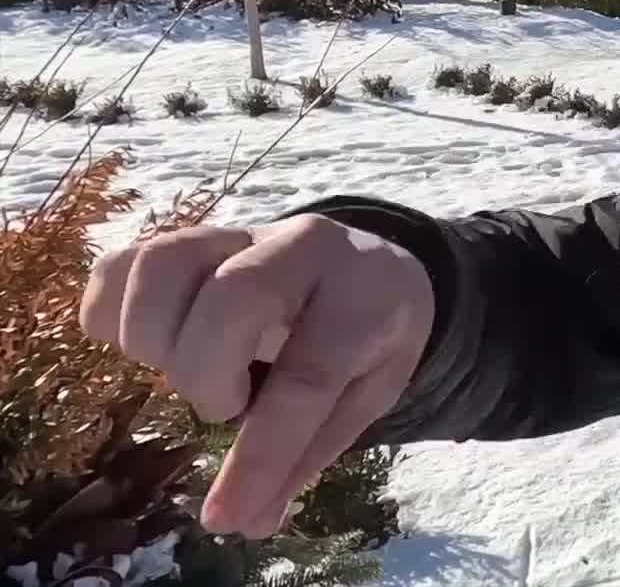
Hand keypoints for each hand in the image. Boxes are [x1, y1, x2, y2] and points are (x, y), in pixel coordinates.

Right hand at [81, 214, 434, 538]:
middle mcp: (303, 246)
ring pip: (164, 264)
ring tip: (186, 373)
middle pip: (232, 297)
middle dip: (207, 374)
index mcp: (366, 294)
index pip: (309, 374)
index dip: (261, 453)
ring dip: (152, 340)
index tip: (226, 516)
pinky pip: (123, 263)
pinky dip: (111, 315)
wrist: (373, 264)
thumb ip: (310, 452)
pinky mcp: (191, 237)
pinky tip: (143, 349)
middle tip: (225, 407)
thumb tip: (248, 521)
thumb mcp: (368, 394)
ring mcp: (241, 233)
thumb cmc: (367, 337)